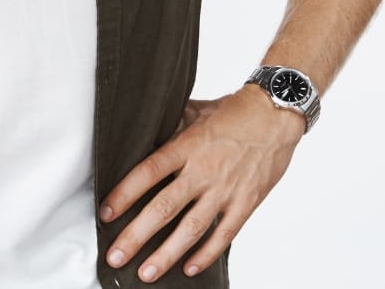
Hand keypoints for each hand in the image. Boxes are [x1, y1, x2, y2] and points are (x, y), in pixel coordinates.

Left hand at [100, 85, 304, 281]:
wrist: (278, 113)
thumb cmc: (236, 112)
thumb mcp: (198, 111)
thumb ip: (170, 126)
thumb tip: (143, 133)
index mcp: (188, 146)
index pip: (148, 173)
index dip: (124, 195)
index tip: (106, 214)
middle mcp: (204, 170)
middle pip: (164, 207)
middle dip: (137, 236)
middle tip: (116, 256)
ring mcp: (226, 188)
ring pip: (192, 227)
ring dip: (167, 253)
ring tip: (147, 273)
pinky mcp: (246, 201)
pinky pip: (224, 233)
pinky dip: (207, 253)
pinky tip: (189, 267)